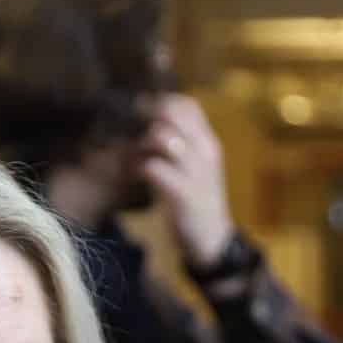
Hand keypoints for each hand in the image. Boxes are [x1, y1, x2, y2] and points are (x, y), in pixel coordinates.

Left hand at [137, 93, 236, 270]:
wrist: (212, 240)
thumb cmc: (196, 200)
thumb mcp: (193, 166)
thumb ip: (178, 144)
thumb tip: (147, 122)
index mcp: (208, 143)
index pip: (187, 105)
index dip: (161, 102)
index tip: (141, 112)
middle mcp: (206, 152)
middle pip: (173, 114)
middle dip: (145, 117)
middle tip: (130, 130)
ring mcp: (197, 172)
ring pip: (163, 137)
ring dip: (140, 144)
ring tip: (133, 156)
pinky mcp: (184, 194)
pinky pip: (154, 167)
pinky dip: (138, 167)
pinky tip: (134, 174)